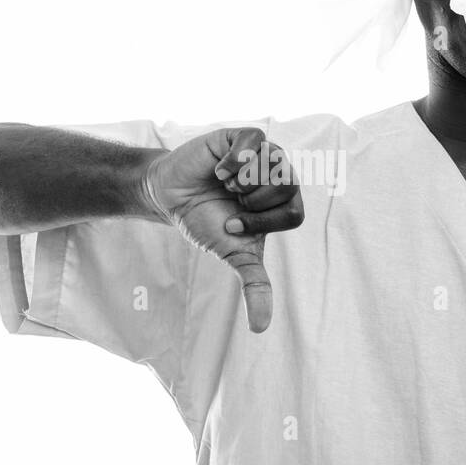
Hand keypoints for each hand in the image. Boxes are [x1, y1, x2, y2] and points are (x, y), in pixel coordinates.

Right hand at [143, 128, 303, 332]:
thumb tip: (261, 329)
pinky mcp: (243, 136)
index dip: (261, 222)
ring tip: (225, 183)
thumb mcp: (233, 256)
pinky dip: (235, 160)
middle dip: (251, 201)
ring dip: (241, 181)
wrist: (171, 197)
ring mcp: (264, 152)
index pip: (294, 213)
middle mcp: (280, 175)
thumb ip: (254, 285)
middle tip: (230, 201)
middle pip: (287, 186)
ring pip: (274, 162)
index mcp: (285, 203)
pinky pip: (256, 141)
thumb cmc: (206, 223)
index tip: (233, 224)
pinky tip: (220, 168)